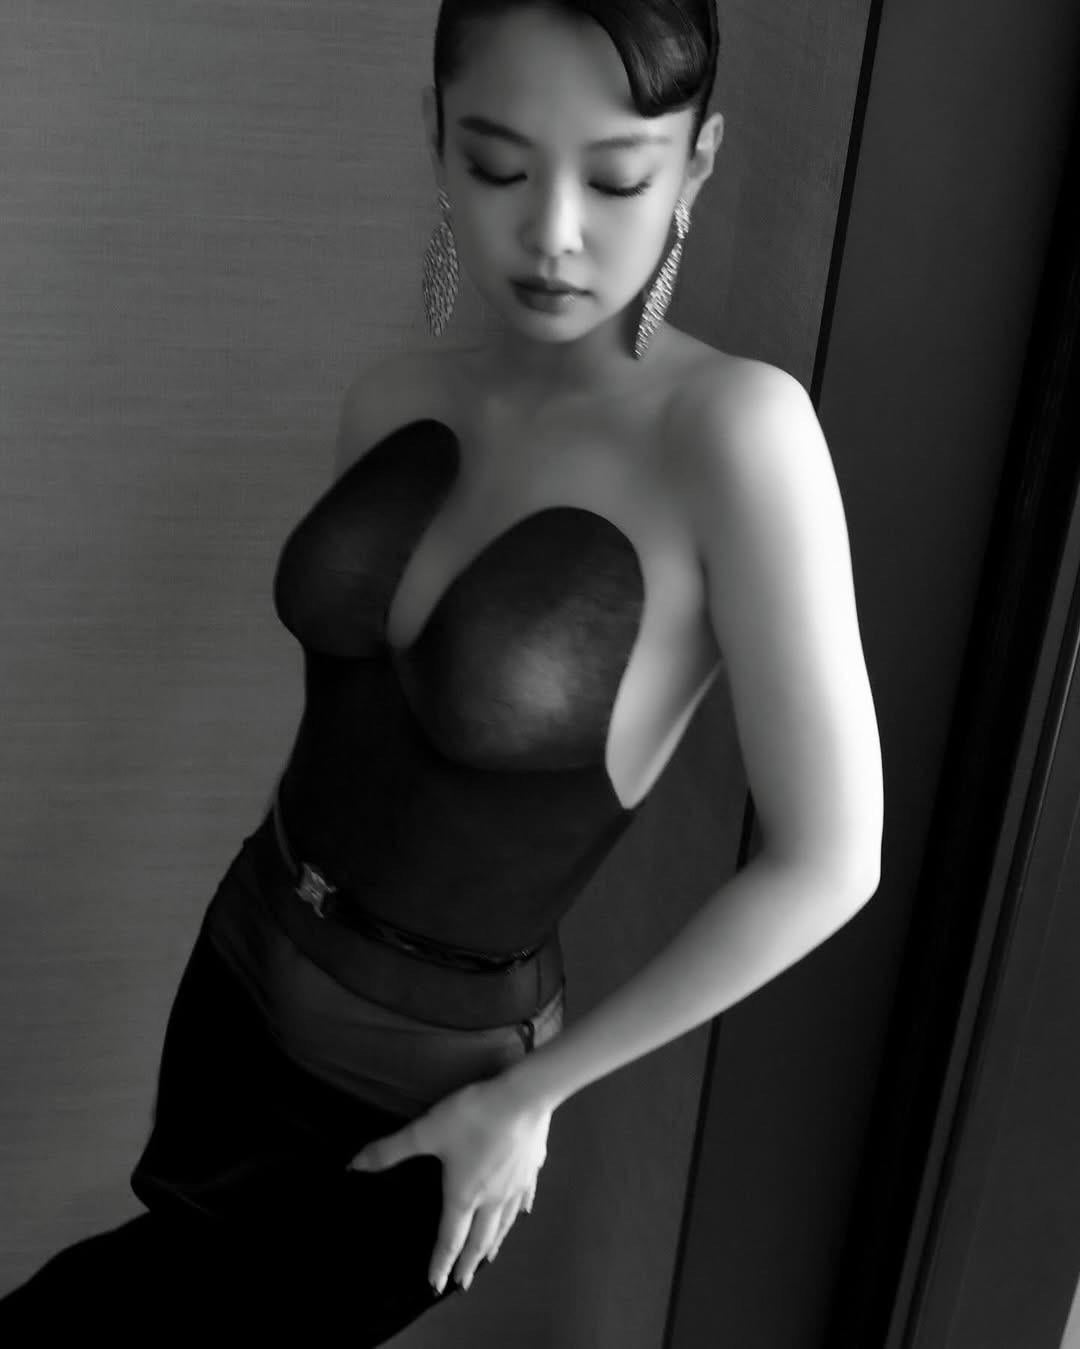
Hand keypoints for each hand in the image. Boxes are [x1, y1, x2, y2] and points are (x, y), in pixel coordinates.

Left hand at [345, 1075, 552, 1293]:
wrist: (524, 1098)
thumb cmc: (473, 1117)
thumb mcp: (427, 1131)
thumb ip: (391, 1150)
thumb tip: (353, 1166)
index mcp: (464, 1195)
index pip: (450, 1238)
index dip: (440, 1262)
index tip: (434, 1285)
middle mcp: (492, 1199)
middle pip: (479, 1239)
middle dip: (468, 1264)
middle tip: (462, 1284)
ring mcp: (516, 1185)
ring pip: (504, 1224)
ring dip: (494, 1244)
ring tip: (489, 1258)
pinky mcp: (532, 1168)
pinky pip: (525, 1198)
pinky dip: (520, 1211)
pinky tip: (523, 1213)